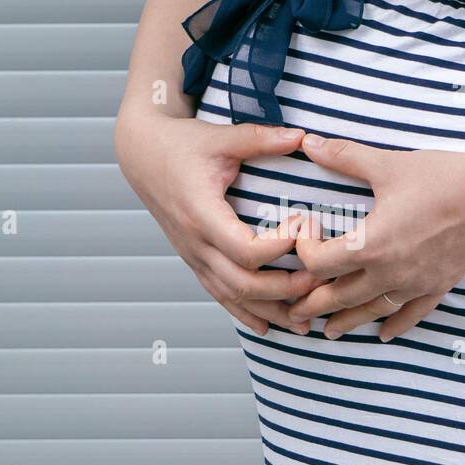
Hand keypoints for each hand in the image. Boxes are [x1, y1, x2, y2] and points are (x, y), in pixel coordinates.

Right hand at [116, 115, 320, 333]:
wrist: (143, 156)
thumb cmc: (181, 145)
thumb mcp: (220, 137)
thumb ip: (260, 139)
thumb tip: (302, 136)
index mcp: (202, 214)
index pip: (246, 250)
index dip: (281, 247)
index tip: (306, 226)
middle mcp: (196, 243)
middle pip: (243, 285)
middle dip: (286, 289)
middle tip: (321, 279)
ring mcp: (194, 256)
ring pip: (233, 298)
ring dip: (271, 311)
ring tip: (305, 321)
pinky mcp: (195, 261)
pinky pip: (220, 296)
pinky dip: (246, 314)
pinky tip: (268, 328)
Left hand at [288, 133, 464, 341]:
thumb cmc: (442, 178)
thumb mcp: (388, 165)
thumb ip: (345, 157)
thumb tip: (310, 141)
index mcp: (371, 245)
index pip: (320, 264)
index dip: (304, 252)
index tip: (306, 235)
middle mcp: (389, 272)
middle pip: (338, 298)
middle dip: (311, 305)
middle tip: (293, 312)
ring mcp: (414, 284)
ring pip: (370, 312)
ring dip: (345, 323)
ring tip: (328, 332)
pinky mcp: (437, 286)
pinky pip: (411, 315)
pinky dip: (394, 326)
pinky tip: (382, 335)